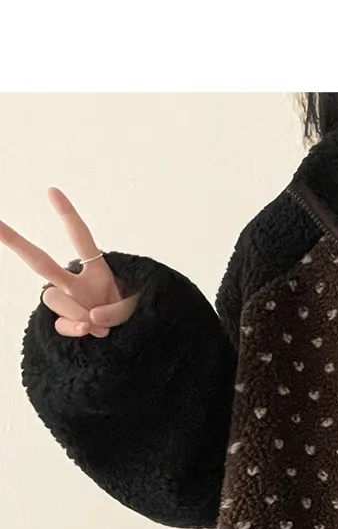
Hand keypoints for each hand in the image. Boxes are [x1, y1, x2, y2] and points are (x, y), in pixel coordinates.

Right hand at [0, 188, 138, 339]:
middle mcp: (74, 282)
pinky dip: (75, 328)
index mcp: (95, 268)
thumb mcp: (131, 306)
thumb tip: (89, 320)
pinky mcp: (62, 321)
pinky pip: (60, 324)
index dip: (67, 214)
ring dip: (77, 311)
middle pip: (40, 261)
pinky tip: (87, 331)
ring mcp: (66, 302)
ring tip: (97, 323)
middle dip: (15, 241)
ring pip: (52, 297)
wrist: (124, 338)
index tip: (52, 191)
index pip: (80, 237)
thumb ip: (114, 311)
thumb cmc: (128, 313)